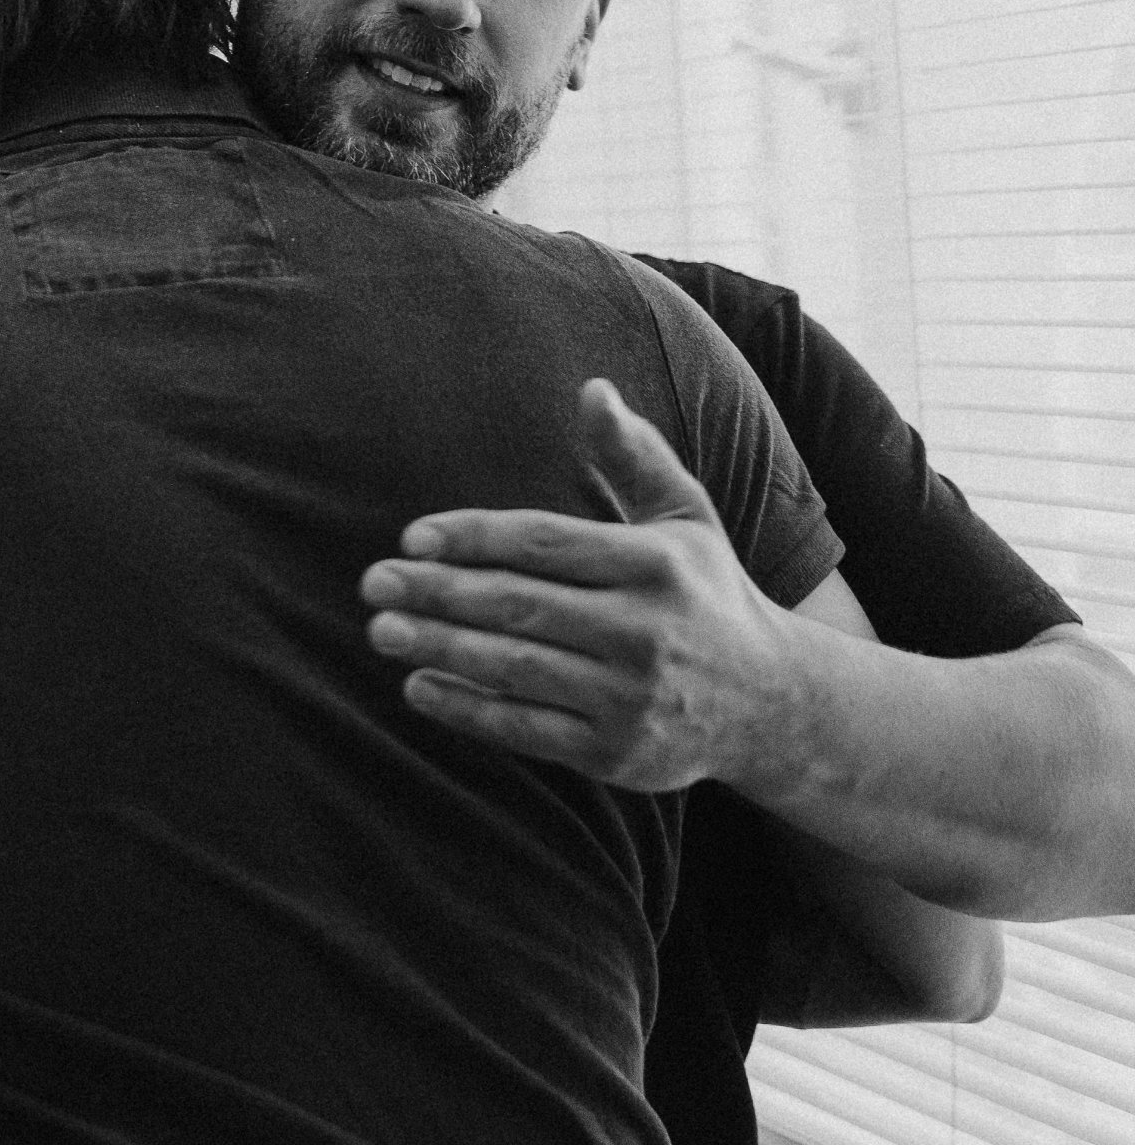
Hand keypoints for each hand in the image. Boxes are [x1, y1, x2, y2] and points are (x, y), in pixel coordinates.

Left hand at [358, 378, 791, 790]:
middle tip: (373, 581)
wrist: (772, 706)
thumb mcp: (685, 516)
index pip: (544, 543)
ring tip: (382, 630)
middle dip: (438, 592)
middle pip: (520, 605)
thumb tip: (592, 389)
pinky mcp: (618, 755)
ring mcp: (630, 697)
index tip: (412, 535)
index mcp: (655, 563)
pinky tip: (420, 687)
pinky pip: (527, 730)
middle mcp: (644, 630)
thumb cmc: (706, 592)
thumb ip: (634, 455)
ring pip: (516, 667)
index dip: (474, 537)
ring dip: (439, 648)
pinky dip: (468, 710)